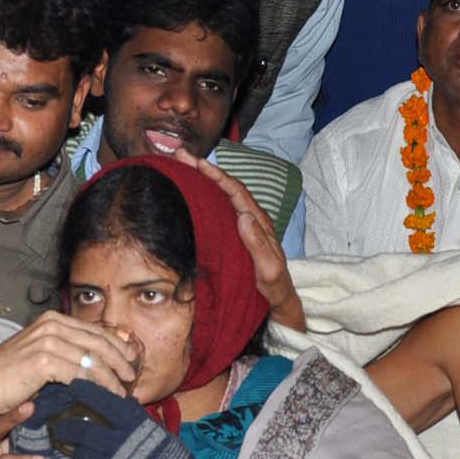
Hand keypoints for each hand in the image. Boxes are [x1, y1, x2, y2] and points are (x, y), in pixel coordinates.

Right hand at [0, 312, 137, 410]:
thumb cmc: (6, 376)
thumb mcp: (38, 355)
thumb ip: (62, 352)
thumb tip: (91, 362)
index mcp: (51, 320)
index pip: (93, 329)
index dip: (115, 344)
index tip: (130, 358)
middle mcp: (51, 325)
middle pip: (98, 340)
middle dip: (119, 358)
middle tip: (132, 375)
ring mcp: (48, 341)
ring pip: (92, 357)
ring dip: (112, 375)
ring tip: (123, 390)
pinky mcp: (45, 359)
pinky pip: (81, 372)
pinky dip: (99, 384)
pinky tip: (107, 394)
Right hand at [168, 148, 303, 330]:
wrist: (279, 303)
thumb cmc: (275, 289)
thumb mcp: (269, 272)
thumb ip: (259, 245)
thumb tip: (243, 216)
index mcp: (259, 223)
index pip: (236, 192)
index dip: (217, 175)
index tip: (197, 163)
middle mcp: (251, 219)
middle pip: (226, 187)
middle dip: (204, 169)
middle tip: (180, 155)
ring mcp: (243, 227)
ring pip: (221, 196)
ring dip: (202, 181)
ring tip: (180, 168)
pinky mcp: (234, 235)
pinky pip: (218, 210)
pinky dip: (203, 197)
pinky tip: (189, 195)